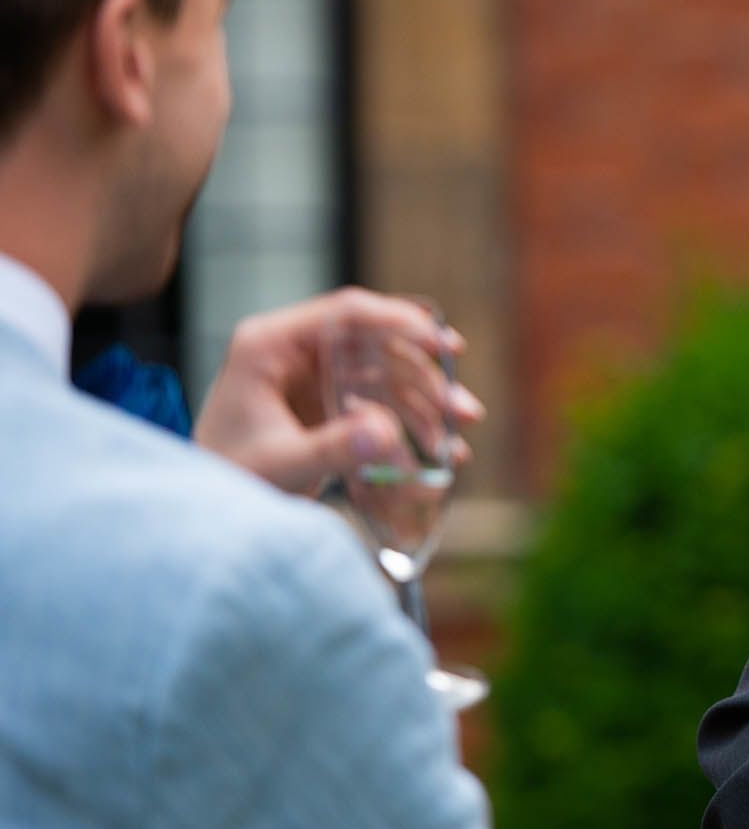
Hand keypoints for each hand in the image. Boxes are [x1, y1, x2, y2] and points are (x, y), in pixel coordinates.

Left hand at [194, 288, 485, 495]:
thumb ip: (330, 449)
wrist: (206, 514)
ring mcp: (312, 375)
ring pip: (385, 373)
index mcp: (268, 345)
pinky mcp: (325, 402)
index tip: (443, 344)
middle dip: (426, 377)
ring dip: (426, 402)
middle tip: (463, 408)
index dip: (401, 322)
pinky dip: (410, 422)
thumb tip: (386, 432)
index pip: (345, 313)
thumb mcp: (278, 467)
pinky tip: (439, 449)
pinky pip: (379, 400)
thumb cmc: (226, 482)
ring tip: (460, 436)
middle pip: (376, 344)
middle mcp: (294, 351)